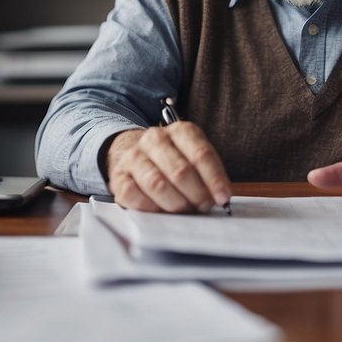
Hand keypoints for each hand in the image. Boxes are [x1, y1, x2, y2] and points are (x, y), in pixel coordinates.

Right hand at [105, 122, 232, 212]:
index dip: (214, 179)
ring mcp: (134, 157)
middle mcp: (155, 139)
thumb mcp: (194, 156)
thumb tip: (220, 196)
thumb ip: (209, 173)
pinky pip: (134, 195)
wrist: (135, 154)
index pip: (201, 154)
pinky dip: (150, 207)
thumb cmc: (173, 159)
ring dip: (176, 203)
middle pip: (180, 171)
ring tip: (185, 210)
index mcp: (180, 131)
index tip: (223, 197)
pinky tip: (161, 210)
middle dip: (196, 194)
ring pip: (157, 184)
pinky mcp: (119, 176)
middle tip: (203, 206)